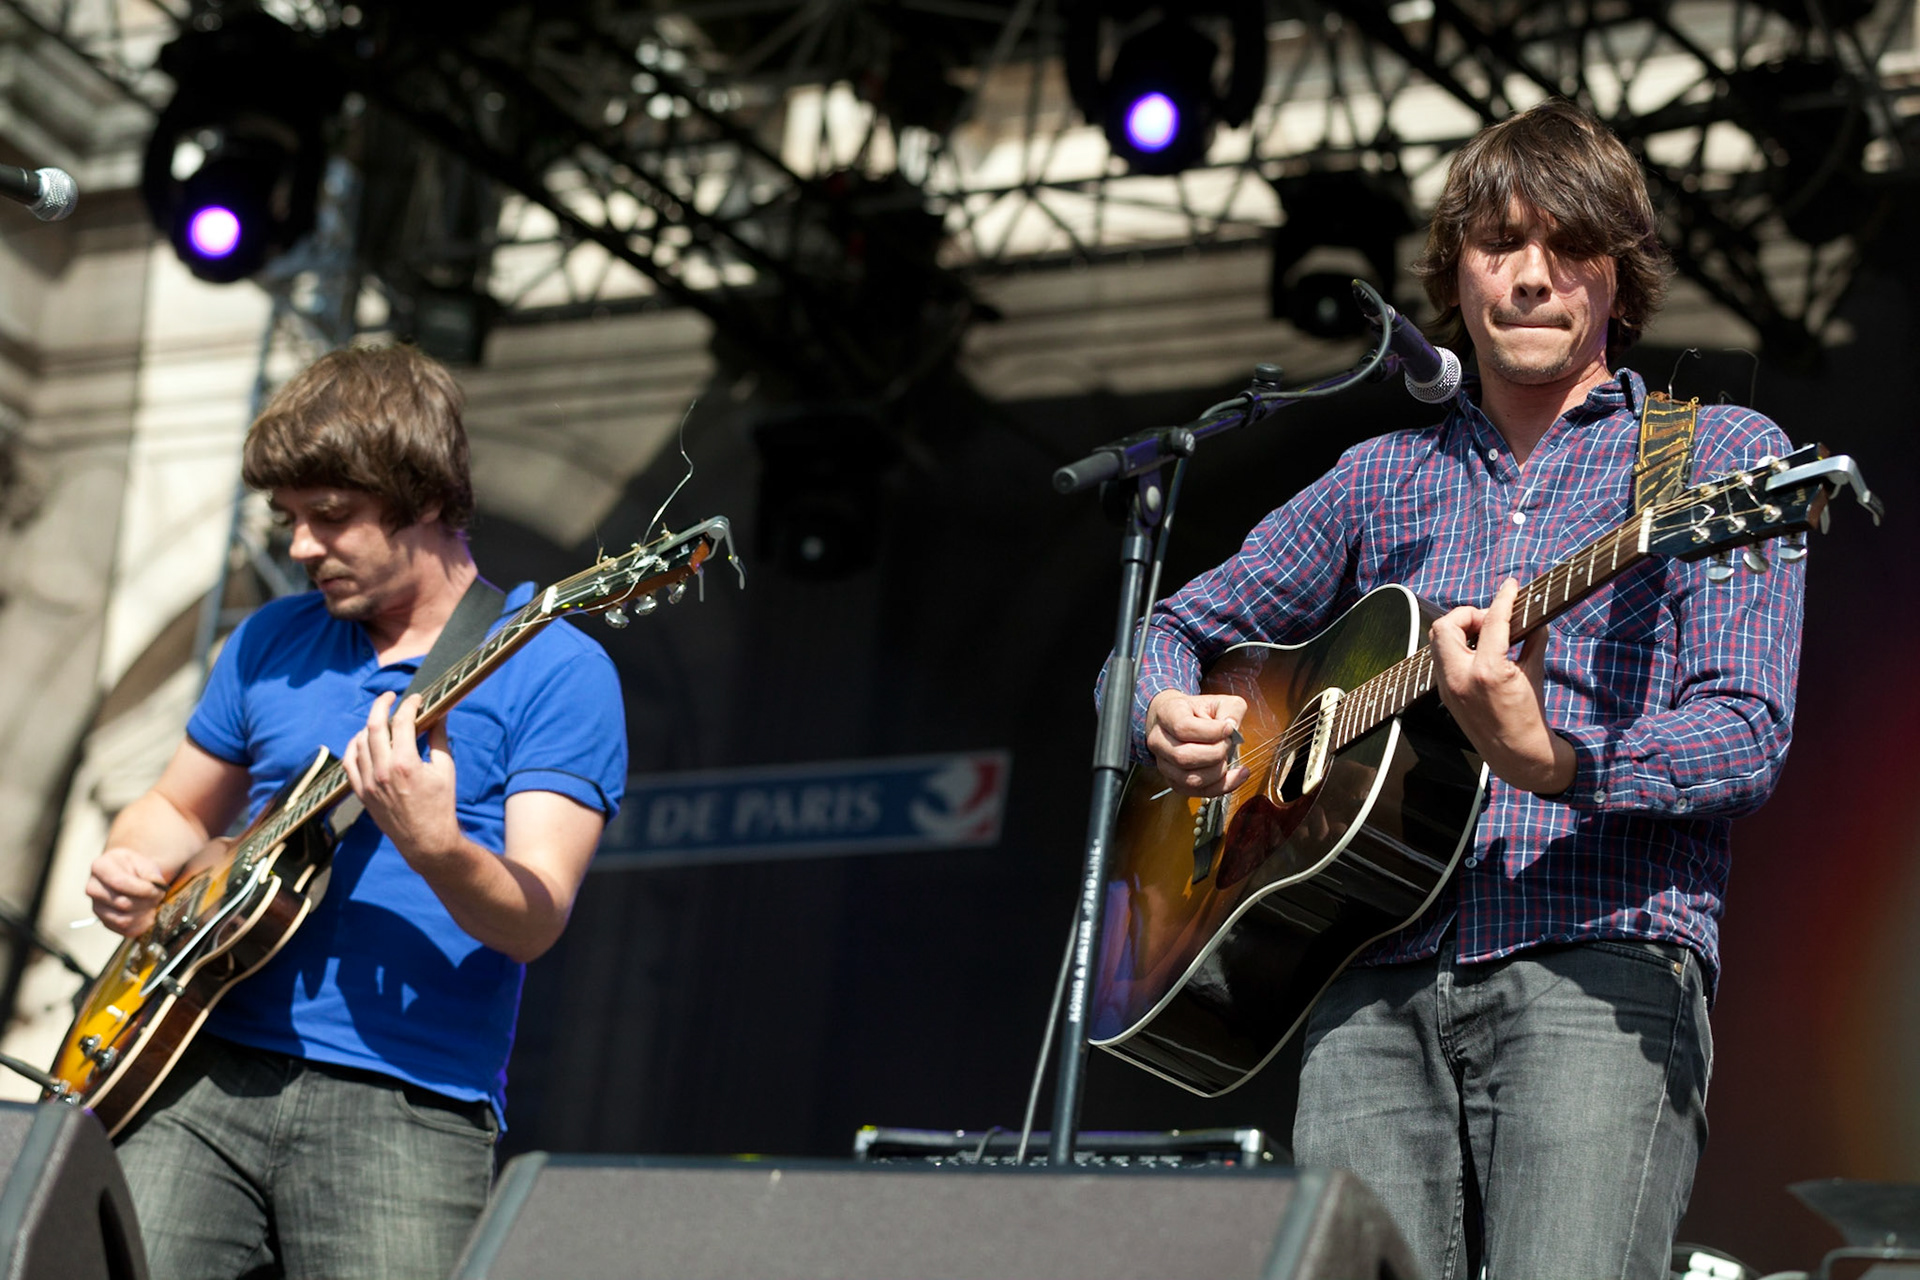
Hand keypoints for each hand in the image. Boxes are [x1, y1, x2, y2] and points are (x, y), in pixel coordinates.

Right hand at [86, 847, 171, 935]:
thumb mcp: (145, 862)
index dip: (143, 889)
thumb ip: (150, 872)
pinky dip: (142, 925)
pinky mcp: (105, 921)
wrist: (132, 876)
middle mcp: (93, 888)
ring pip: (124, 920)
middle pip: (122, 903)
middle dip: (147, 901)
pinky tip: (148, 913)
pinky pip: (125, 930)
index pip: (119, 882)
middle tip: (158, 895)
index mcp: (100, 867)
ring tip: (153, 903)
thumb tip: (156, 885)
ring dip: (145, 913)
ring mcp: (97, 907)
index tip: (159, 889)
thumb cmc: (137, 868)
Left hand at [341, 692, 463, 864]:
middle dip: (382, 705)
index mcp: (406, 763)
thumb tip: (439, 715)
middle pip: (374, 725)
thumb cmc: (440, 805)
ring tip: (382, 720)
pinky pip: (349, 762)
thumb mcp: (445, 769)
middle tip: (391, 696)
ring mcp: (368, 782)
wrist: (426, 840)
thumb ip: (439, 739)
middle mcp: (383, 771)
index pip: (402, 721)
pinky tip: (363, 739)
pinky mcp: (362, 792)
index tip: (416, 698)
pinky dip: (354, 746)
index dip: (409, 704)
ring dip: (369, 725)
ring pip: (359, 741)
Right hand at [1145, 690, 1250, 796]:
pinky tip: (1238, 774)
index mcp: (1166, 714)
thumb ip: (1231, 710)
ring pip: (1190, 779)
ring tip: (1227, 756)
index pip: (1183, 728)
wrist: (1175, 722)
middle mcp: (1159, 741)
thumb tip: (1233, 728)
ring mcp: (1164, 764)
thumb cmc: (1197, 712)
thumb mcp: (1218, 701)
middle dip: (1215, 753)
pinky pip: (1199, 792)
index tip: (1228, 728)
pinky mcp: (1175, 782)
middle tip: (1227, 743)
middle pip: (1184, 757)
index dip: (1211, 731)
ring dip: (1218, 771)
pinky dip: (1224, 786)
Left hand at [1430, 578, 1575, 794]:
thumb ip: (1534, 641)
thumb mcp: (1535, 674)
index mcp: (1488, 672)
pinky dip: (1458, 649)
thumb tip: (1536, 618)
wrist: (1517, 754)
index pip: (1493, 622)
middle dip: (1467, 615)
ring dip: (1460, 631)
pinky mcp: (1445, 694)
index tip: (1511, 585)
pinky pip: (1442, 659)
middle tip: (1490, 621)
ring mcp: (1448, 688)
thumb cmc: (1530, 714)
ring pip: (1439, 641)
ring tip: (1486, 637)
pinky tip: (1479, 653)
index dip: (1503, 599)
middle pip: (1446, 626)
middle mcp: (1461, 678)